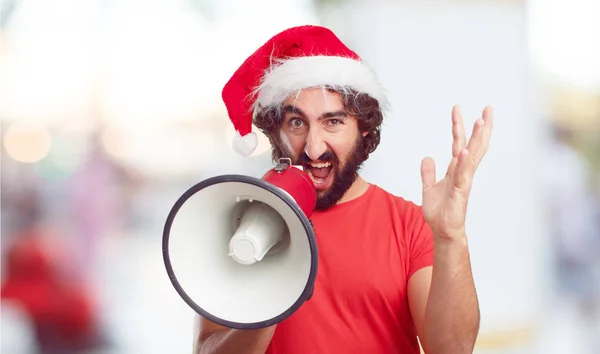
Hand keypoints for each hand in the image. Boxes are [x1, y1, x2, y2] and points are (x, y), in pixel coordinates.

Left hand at [420, 105, 492, 239]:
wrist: (442, 231)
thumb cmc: (440, 212)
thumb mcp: (428, 188)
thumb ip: (428, 173)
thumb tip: (427, 157)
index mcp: (455, 169)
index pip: (459, 143)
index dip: (459, 126)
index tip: (458, 109)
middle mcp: (463, 172)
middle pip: (474, 145)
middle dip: (481, 127)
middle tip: (488, 108)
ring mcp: (464, 181)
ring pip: (473, 156)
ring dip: (477, 138)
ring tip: (481, 120)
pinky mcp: (460, 192)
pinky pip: (462, 174)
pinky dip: (463, 162)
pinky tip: (464, 150)